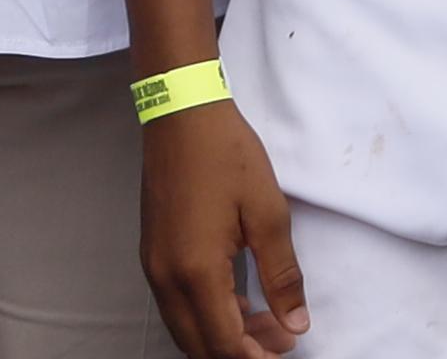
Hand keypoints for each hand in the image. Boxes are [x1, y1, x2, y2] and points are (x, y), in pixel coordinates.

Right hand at [139, 103, 305, 358]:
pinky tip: (236, 297)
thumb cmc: (226, 155)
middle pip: (199, 346)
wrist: (181, 111)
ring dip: (222, 335)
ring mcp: (153, 265)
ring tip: (264, 319)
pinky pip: (176, 305)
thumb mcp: (268, 213)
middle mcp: (166, 277)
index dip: (257, 356)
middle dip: (239, 352)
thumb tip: (295, 323)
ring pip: (185, 328)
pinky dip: (205, 315)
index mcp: (196, 271)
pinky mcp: (151, 252)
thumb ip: (282, 275)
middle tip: (280, 338)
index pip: (224, 343)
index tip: (287, 347)